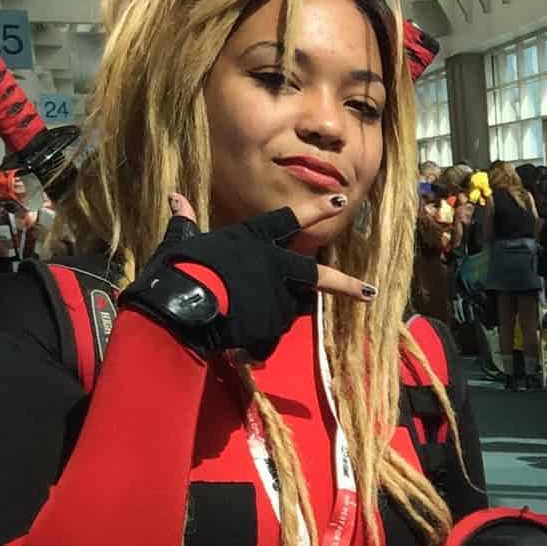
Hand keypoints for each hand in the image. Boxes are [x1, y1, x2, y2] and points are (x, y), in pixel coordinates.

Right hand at [122, 196, 367, 362]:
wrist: (182, 303)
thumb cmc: (179, 268)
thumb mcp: (181, 242)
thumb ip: (185, 222)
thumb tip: (175, 198)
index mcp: (253, 239)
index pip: (289, 219)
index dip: (315, 209)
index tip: (339, 201)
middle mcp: (274, 266)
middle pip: (317, 274)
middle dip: (347, 285)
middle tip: (371, 293)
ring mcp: (277, 297)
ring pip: (286, 310)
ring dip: (271, 317)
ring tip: (240, 319)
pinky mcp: (272, 325)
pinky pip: (267, 338)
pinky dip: (255, 346)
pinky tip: (237, 348)